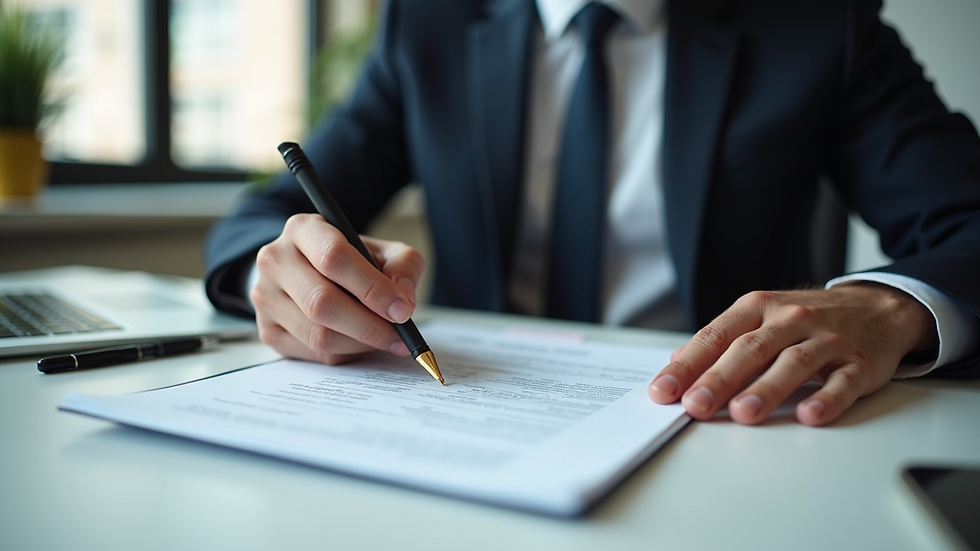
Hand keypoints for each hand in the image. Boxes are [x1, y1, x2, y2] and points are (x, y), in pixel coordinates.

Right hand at [250, 213, 424, 364]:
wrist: (307, 270)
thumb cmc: (349, 260)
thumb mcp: (382, 250)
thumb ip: (402, 266)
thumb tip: (403, 300)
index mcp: (302, 229)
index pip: (334, 257)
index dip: (372, 288)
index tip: (401, 310)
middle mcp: (275, 260)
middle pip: (321, 303)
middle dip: (369, 325)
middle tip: (399, 336)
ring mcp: (265, 297)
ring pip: (317, 335)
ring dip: (360, 344)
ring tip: (385, 339)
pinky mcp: (267, 330)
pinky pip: (312, 353)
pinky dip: (344, 354)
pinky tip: (360, 343)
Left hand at [647, 283, 937, 425]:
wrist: (878, 306)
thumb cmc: (808, 318)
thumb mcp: (761, 316)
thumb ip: (722, 339)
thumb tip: (678, 362)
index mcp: (759, 308)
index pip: (716, 335)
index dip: (688, 364)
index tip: (664, 391)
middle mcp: (791, 319)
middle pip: (750, 349)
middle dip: (719, 378)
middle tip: (695, 406)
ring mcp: (828, 339)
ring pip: (793, 362)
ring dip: (766, 389)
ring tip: (742, 413)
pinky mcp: (861, 362)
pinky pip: (843, 381)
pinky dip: (827, 399)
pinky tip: (810, 415)